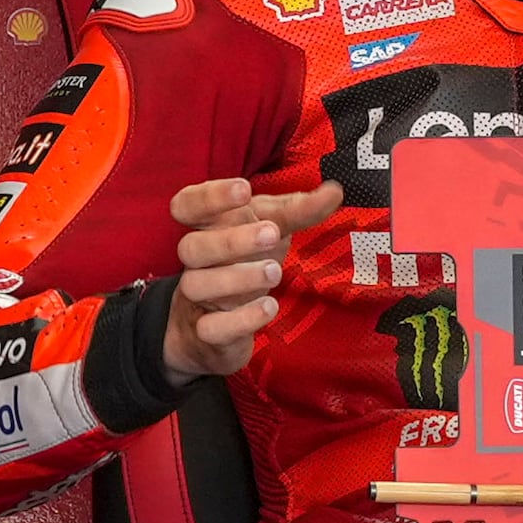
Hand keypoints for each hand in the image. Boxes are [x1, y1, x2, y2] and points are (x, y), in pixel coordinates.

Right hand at [157, 174, 339, 381]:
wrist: (214, 329)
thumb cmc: (243, 263)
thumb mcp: (271, 230)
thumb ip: (299, 211)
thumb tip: (335, 191)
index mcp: (206, 228)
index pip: (187, 205)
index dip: (210, 196)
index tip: (244, 189)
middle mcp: (196, 262)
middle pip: (191, 246)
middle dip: (231, 239)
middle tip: (272, 234)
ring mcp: (198, 298)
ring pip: (197, 285)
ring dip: (238, 278)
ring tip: (274, 272)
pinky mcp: (208, 333)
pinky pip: (212, 327)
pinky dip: (241, 319)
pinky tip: (270, 308)